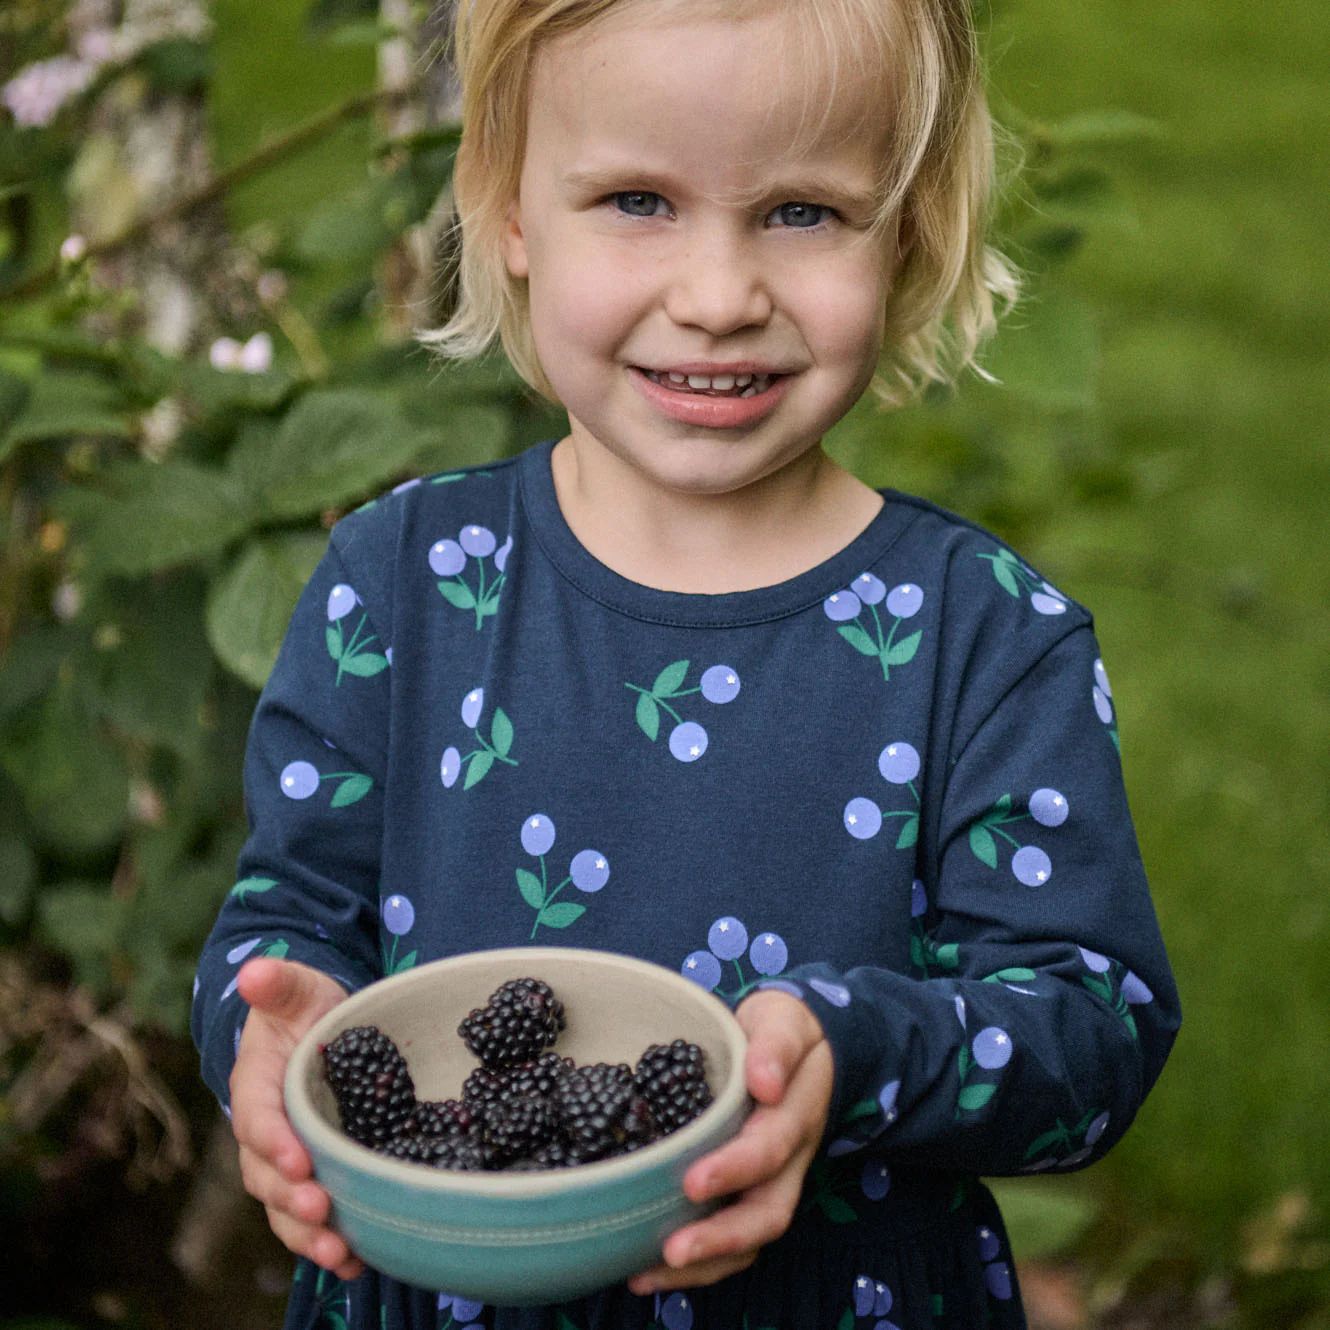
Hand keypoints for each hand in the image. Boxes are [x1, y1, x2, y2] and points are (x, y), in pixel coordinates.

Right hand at [230, 957, 361, 1278]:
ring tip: (338, 1252)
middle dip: (291, 1199)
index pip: (257, 1119)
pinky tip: (355, 1261)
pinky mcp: (313, 1177)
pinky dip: (328, 1244)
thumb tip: (255, 971)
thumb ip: (279, 984)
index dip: (273, 1141)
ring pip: (285, 1208)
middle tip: (321, 1210)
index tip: (299, 1158)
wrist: (319, 1031)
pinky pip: (310, 1219)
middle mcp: (265, 1133)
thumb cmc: (307, 1008)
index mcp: (257, 1086)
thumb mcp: (298, 989)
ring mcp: (286, 1161)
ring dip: (307, 1235)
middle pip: (267, 1176)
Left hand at [627, 990, 832, 1295]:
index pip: (769, 1150)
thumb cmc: (782, 1030)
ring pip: (748, 1240)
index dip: (735, 1169)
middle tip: (671, 1250)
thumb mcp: (785, 1021)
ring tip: (645, 1275)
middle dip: (720, 1239)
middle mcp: (787, 1162)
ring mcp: (769, 1184)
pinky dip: (694, 1264)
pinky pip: (729, 1240)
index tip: (692, 1181)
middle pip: (766, 1214)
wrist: (794, 1044)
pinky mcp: (745, 1193)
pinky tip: (644, 1270)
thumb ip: (776, 1047)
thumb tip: (765, 1081)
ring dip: (702, 1264)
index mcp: (794, 1117)